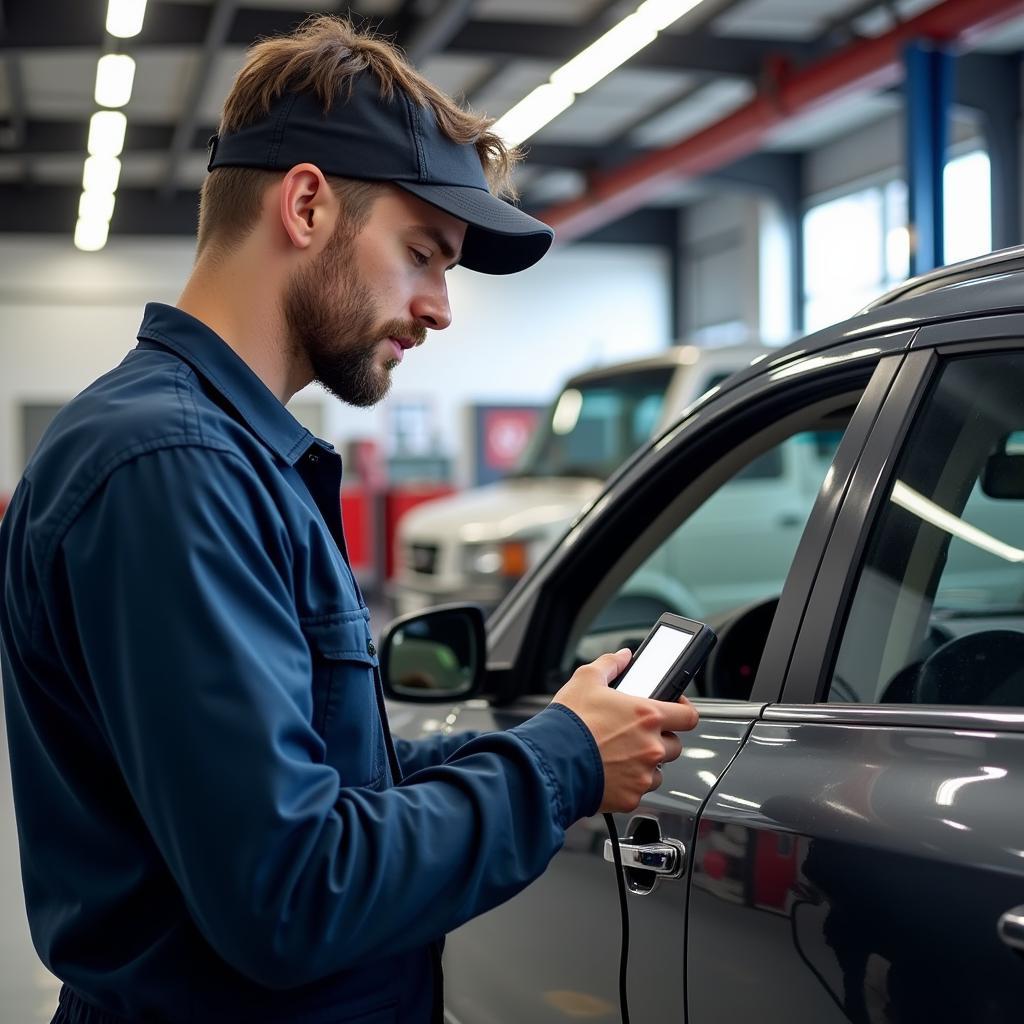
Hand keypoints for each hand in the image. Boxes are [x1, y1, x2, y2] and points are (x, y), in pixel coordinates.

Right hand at [551, 649, 698, 812]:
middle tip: (636, 734)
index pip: (689, 715)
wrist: (550, 762)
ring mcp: (643, 775)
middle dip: (659, 739)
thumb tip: (623, 657)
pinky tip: (610, 772)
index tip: (675, 710)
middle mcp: (651, 746)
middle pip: (674, 745)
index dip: (683, 711)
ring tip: (620, 755)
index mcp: (647, 715)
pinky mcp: (631, 797)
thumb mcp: (586, 680)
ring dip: (645, 763)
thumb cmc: (568, 723)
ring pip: (658, 770)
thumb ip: (610, 664)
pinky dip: (629, 784)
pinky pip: (639, 790)